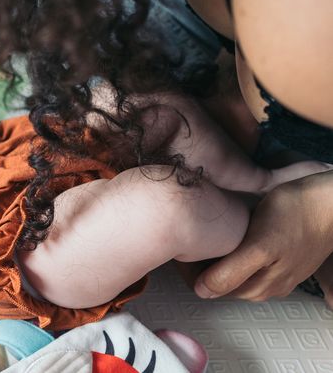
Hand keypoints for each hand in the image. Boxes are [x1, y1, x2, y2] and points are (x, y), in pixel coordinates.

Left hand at [195, 169, 332, 304]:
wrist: (329, 201)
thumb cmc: (295, 215)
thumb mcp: (259, 244)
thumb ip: (232, 271)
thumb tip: (202, 291)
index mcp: (257, 286)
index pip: (209, 289)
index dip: (188, 271)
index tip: (176, 248)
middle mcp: (265, 286)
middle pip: (218, 282)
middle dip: (197, 265)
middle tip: (182, 239)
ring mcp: (274, 273)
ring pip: (231, 272)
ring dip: (212, 258)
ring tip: (200, 235)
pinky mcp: (279, 259)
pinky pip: (246, 261)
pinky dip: (229, 251)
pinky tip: (226, 235)